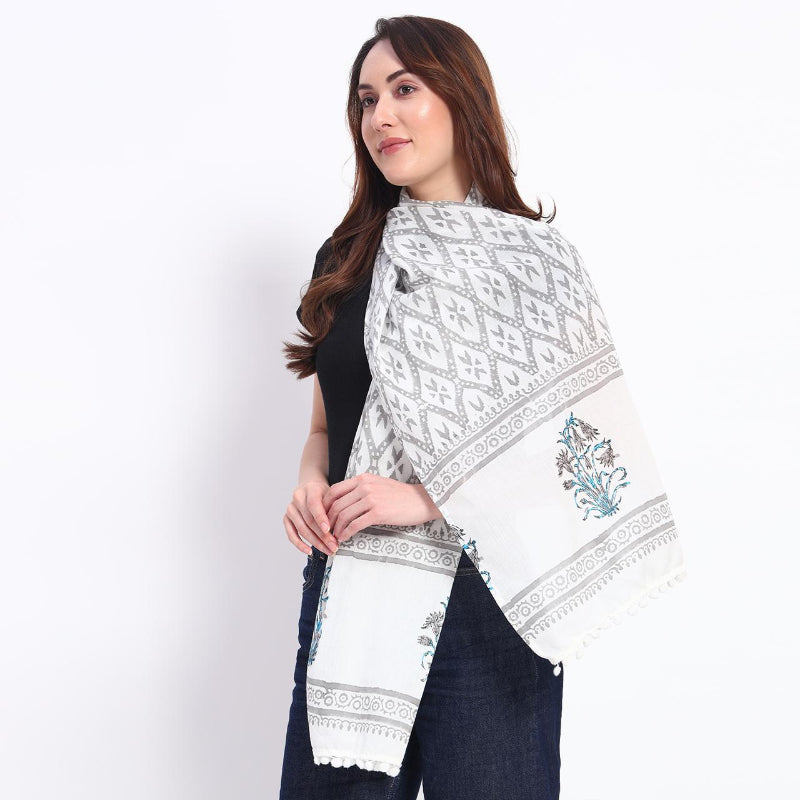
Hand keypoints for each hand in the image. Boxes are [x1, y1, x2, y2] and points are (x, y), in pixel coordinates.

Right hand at [283, 480, 339, 555]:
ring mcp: (290, 509)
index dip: (321, 518)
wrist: (311, 488)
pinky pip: (291, 535)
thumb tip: (341, 529)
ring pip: (302, 529)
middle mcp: (297, 498)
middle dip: (323, 536)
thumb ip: (334, 507)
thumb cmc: (323, 493)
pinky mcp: (286, 519)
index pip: (314, 504)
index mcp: (310, 489)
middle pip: (309, 520)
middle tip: (334, 546)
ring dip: (315, 543)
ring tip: (328, 550)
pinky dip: (300, 545)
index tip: (329, 530)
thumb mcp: (331, 494)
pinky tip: (309, 551)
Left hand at [322, 473, 441, 545]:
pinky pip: (355, 524)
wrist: (422, 500)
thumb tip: (344, 501)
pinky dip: (346, 533)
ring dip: (336, 529)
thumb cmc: (401, 495)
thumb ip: (361, 488)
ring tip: (335, 537)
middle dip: (328, 521)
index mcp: (363, 478)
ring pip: (344, 515)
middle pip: (336, 505)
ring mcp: (371, 498)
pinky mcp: (378, 512)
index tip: (323, 517)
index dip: (325, 506)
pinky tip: (345, 538)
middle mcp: (364, 486)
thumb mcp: (378, 484)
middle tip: (326, 531)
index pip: (334, 490)